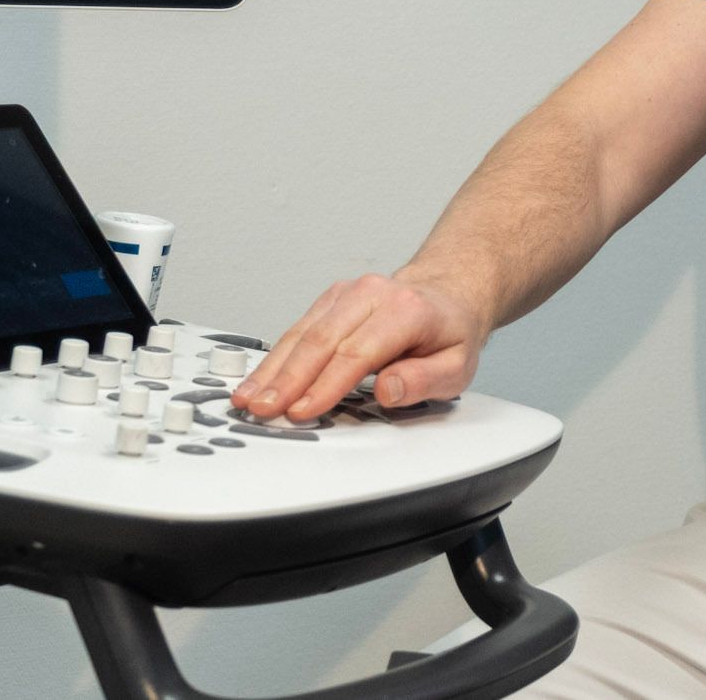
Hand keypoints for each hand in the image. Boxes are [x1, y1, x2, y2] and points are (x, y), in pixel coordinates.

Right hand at [230, 268, 488, 421]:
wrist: (445, 296)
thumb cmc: (449, 334)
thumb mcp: (457, 366)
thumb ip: (425, 380)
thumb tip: (387, 390)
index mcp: (407, 310)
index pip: (358, 352)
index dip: (326, 385)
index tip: (303, 411)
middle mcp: (373, 294)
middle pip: (322, 340)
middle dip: (288, 379)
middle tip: (263, 410)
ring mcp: (348, 293)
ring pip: (303, 332)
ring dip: (273, 369)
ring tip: (248, 399)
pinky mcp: (331, 300)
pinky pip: (298, 329)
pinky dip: (276, 357)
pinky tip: (258, 380)